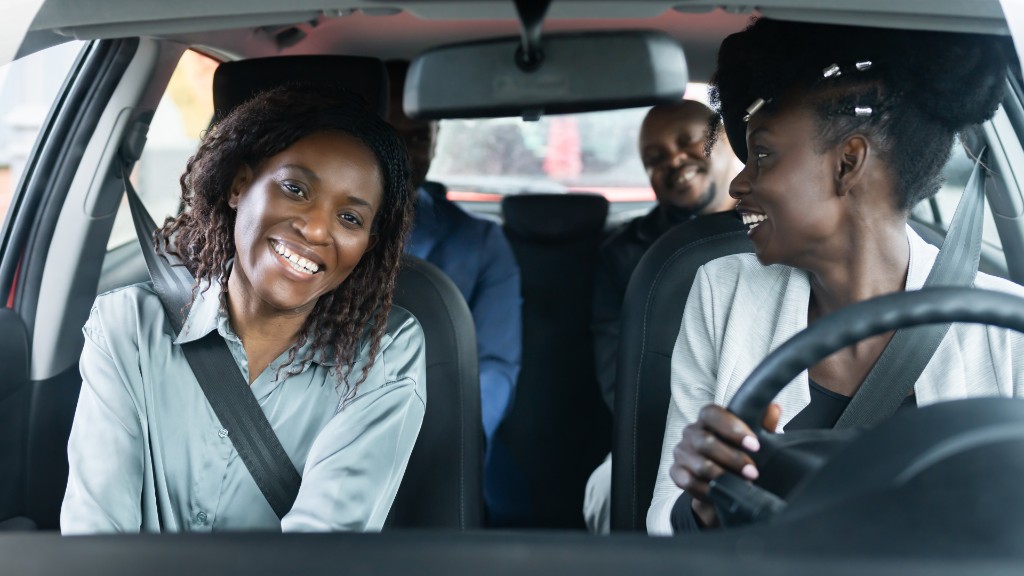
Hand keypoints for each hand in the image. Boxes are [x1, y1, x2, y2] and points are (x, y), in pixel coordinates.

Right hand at [670, 403, 780, 526]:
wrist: (722, 483)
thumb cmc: (738, 455)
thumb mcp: (754, 440)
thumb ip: (763, 424)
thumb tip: (775, 408)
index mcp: (708, 420)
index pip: (712, 413)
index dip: (732, 427)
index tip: (755, 444)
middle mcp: (691, 433)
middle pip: (705, 441)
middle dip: (732, 458)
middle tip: (753, 471)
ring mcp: (681, 453)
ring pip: (699, 464)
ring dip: (723, 476)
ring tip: (742, 485)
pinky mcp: (676, 473)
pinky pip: (689, 481)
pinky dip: (708, 490)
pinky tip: (722, 494)